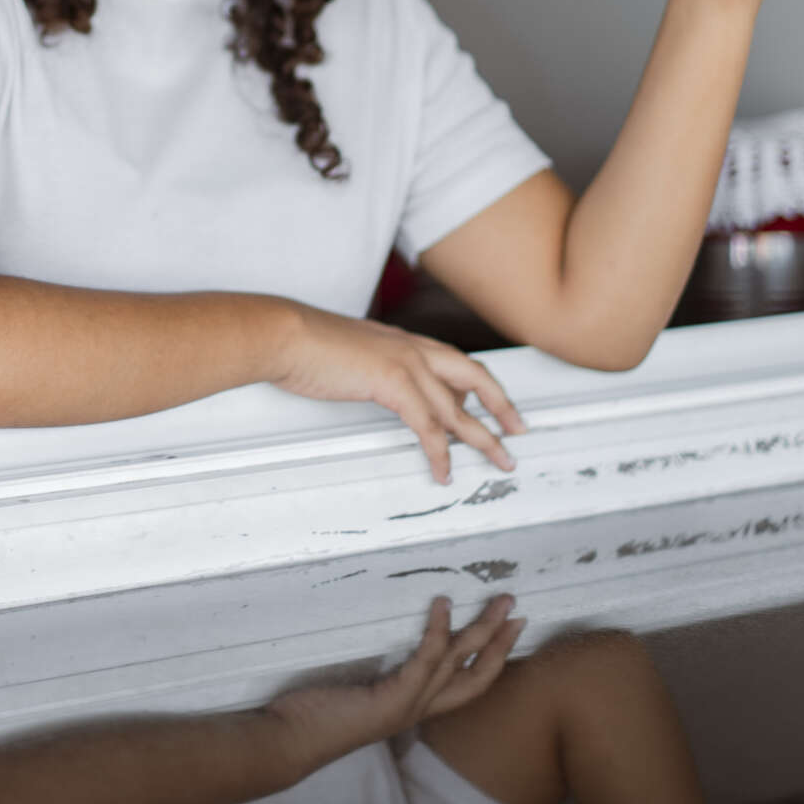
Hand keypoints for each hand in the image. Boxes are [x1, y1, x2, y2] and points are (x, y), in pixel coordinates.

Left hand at [265, 596, 524, 777]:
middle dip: (500, 641)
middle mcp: (418, 709)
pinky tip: (442, 605)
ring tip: (498, 600)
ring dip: (482, 630)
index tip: (509, 628)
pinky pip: (424, 660)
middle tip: (516, 607)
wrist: (290, 739)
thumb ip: (378, 670)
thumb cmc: (315, 712)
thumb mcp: (358, 688)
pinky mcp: (391, 698)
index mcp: (414, 707)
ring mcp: (407, 705)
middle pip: (476, 676)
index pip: (466, 685)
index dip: (492, 658)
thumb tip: (383, 636)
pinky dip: (436, 631)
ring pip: (458, 664)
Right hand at [266, 304, 525, 481]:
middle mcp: (412, 347)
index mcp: (403, 339)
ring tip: (498, 460)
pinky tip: (442, 470)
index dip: (481, 385)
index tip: (496, 403)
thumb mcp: (349, 350)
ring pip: (458, 407)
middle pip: (475, 377)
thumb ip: (369, 364)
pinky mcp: (393, 383)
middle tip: (518, 432)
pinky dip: (439, 452)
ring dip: (483, 438)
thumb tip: (374, 381)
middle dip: (502, 406)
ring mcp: (406, 363)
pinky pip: (428, 426)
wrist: (285, 334)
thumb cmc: (305, 342)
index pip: (455, 362)